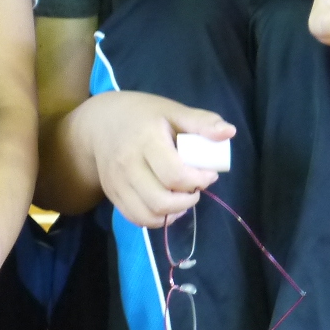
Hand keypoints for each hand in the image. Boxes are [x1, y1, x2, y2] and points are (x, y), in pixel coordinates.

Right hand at [78, 89, 231, 228]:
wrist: (100, 123)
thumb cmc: (143, 115)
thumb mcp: (172, 111)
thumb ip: (202, 122)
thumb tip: (230, 133)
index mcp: (146, 140)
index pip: (174, 174)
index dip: (199, 180)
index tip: (210, 174)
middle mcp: (127, 164)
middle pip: (161, 200)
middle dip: (188, 200)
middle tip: (197, 187)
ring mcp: (117, 182)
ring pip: (148, 215)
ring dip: (173, 213)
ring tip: (184, 198)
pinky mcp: (112, 194)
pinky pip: (136, 218)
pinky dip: (157, 219)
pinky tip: (168, 206)